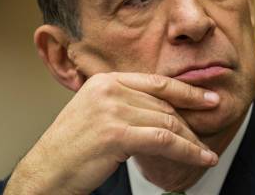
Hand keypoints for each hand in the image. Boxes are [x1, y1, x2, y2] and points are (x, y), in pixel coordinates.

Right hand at [4, 72, 219, 194]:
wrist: (46, 173)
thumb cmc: (71, 149)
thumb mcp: (97, 113)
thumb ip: (125, 103)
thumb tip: (161, 109)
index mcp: (106, 80)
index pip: (156, 82)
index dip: (187, 90)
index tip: (208, 98)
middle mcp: (109, 89)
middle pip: (164, 104)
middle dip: (191, 123)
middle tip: (208, 136)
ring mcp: (112, 110)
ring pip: (167, 122)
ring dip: (192, 141)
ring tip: (207, 153)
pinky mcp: (116, 133)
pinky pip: (163, 140)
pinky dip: (187, 151)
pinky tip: (199, 158)